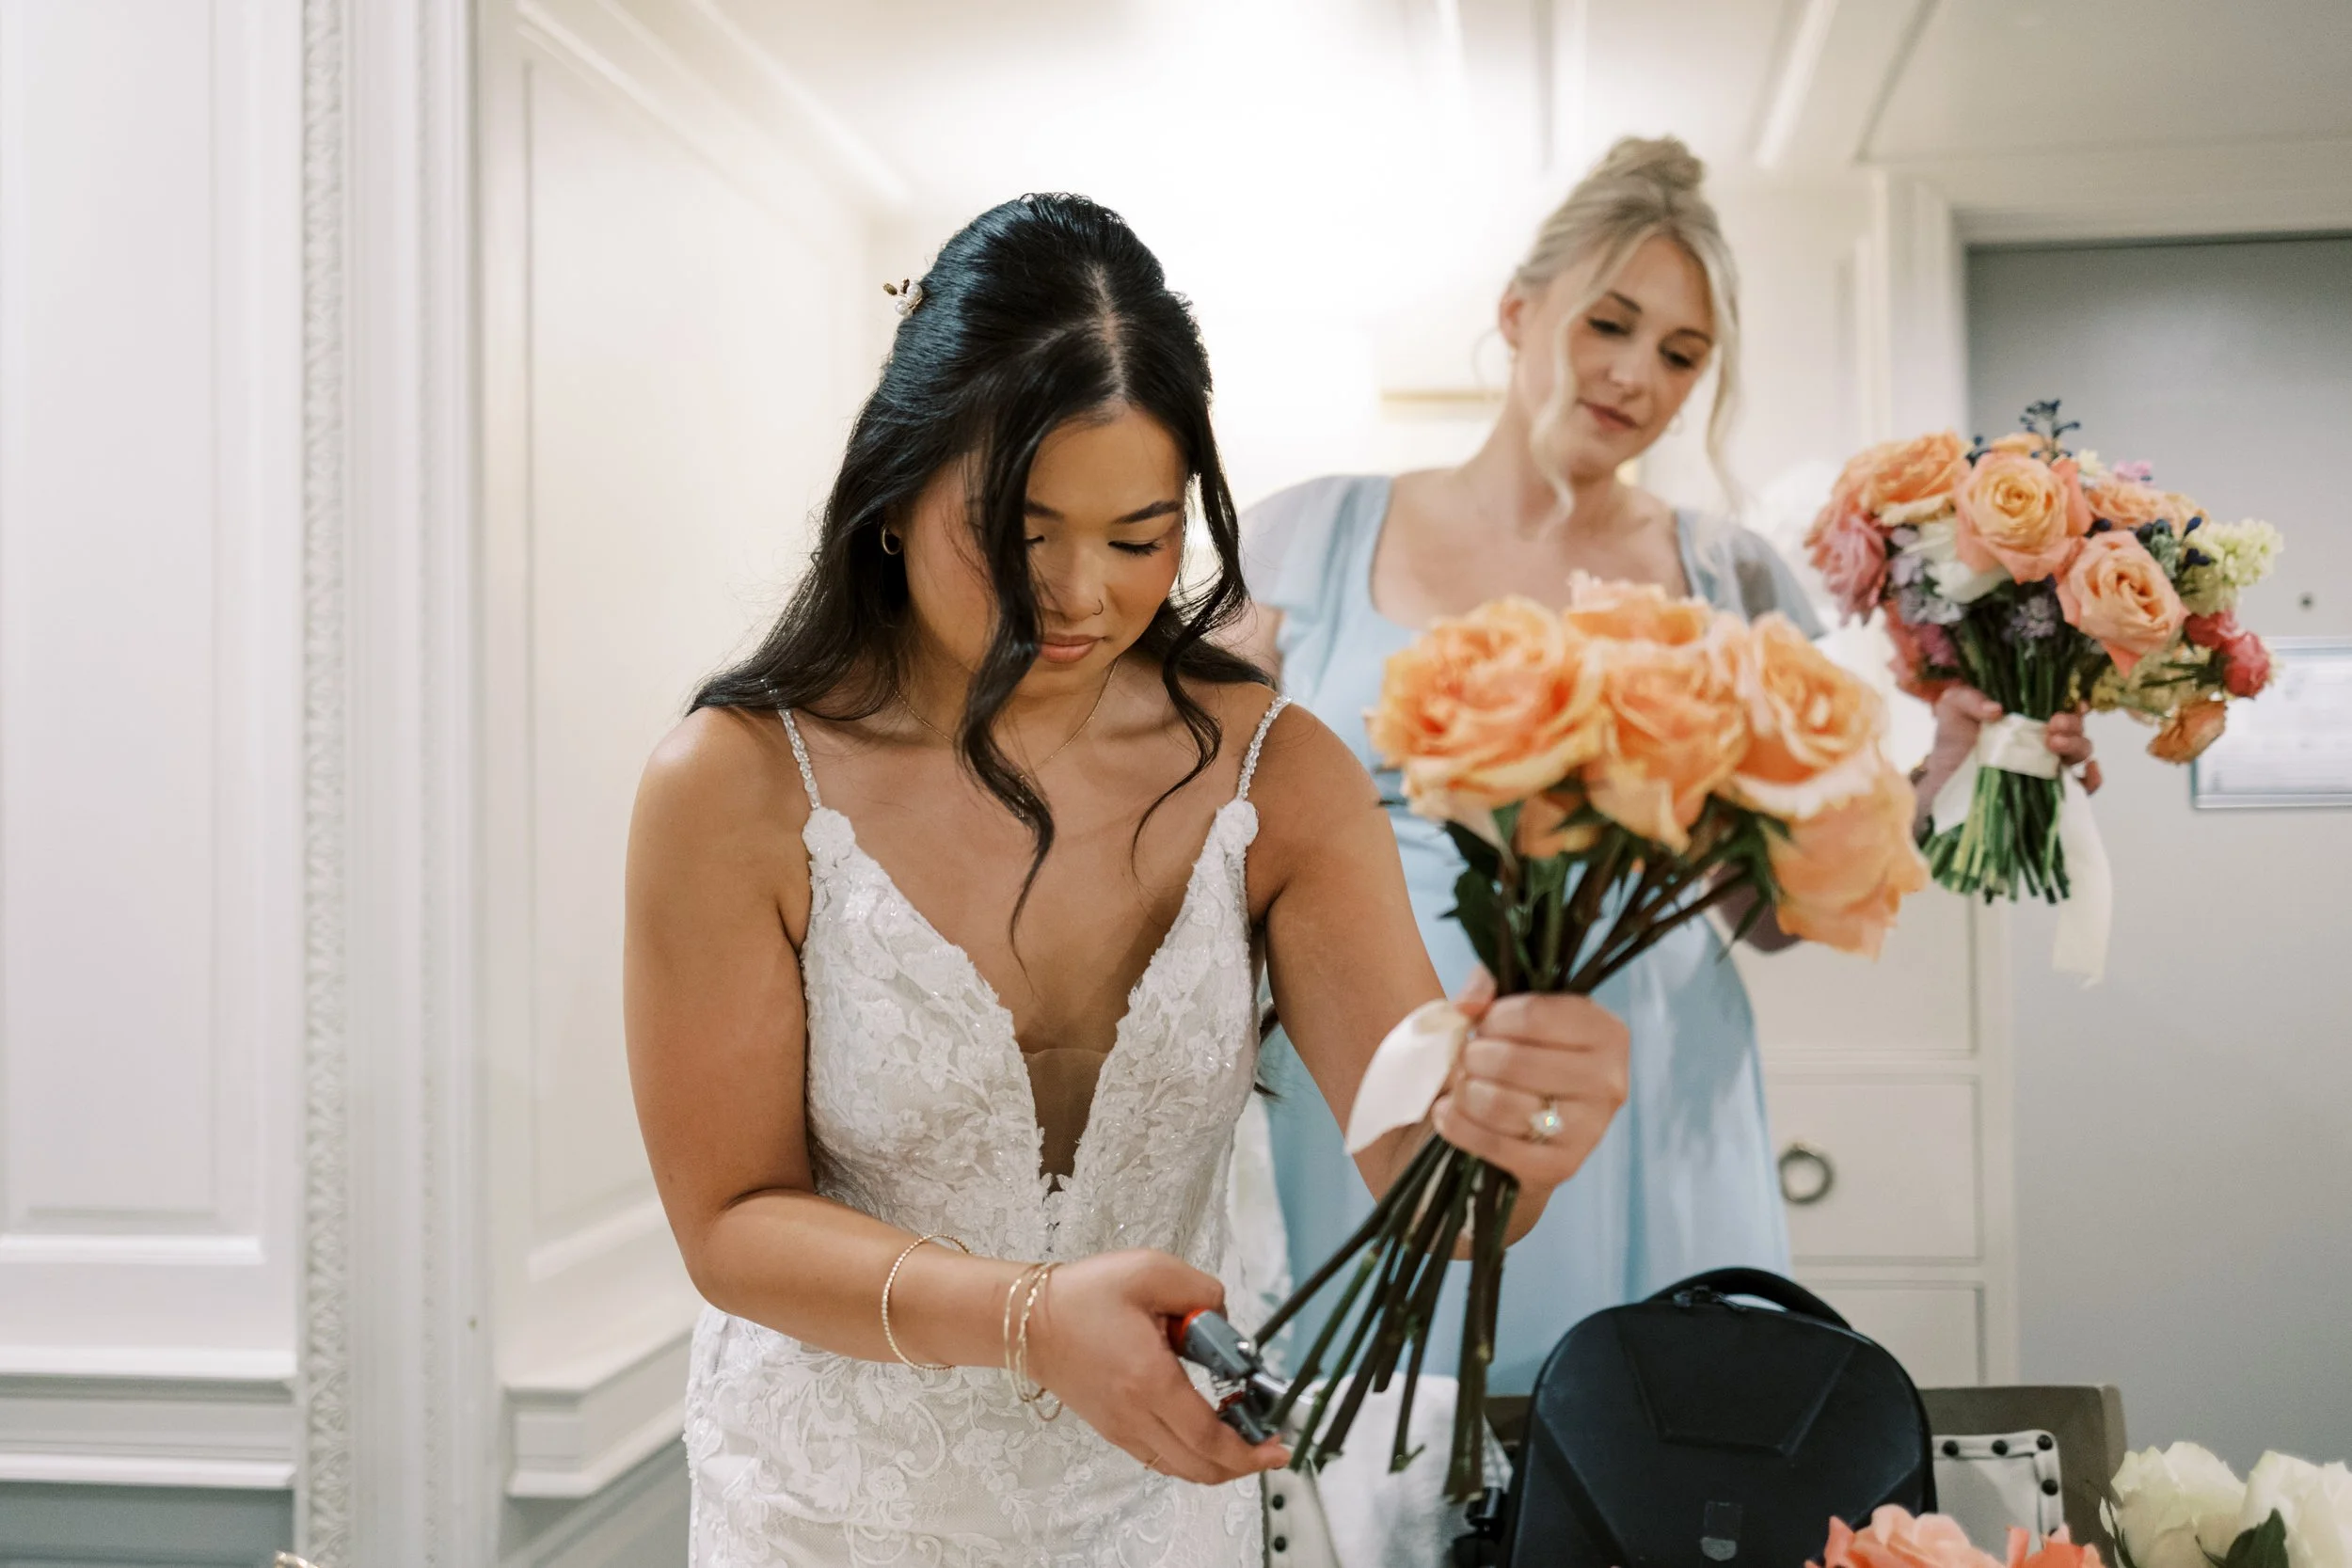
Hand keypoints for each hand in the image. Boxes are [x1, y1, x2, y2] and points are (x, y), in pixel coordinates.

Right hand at [1024, 1249, 1287, 1484]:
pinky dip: (1191, 1456)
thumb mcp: (1151, 1271)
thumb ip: (1202, 1291)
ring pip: (1181, 1468)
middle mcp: (1134, 1415)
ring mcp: (1121, 1428)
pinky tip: (1205, 1431)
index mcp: (1148, 1380)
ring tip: (1243, 1433)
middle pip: (1200, 1466)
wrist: (1027, 1320)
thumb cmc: (1085, 1293)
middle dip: (1244, 1463)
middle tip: (1270, 1443)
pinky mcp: (1112, 1428)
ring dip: (1219, 1462)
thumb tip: (1225, 1323)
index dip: (1250, 1450)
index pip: (1208, 1437)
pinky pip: (1161, 1458)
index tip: (1280, 1446)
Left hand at [1431, 968, 1628, 1196]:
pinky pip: (1496, 1146)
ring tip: (1462, 1085)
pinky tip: (1449, 1114)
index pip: (1534, 1014)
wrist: (1529, 1128)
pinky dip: (1460, 1127)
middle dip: (1474, 1057)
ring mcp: (1590, 1129)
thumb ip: (1487, 985)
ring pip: (1501, 1104)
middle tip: (1468, 1059)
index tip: (1483, 1025)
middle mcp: (1608, 1081)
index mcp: (1607, 1032)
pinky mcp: (1562, 1166)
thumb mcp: (1511, 1008)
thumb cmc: (1522, 1055)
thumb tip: (1468, 1004)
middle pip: (1513, 1061)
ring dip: (1465, 1093)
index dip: (1493, 1018)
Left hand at [1916, 686, 2101, 810]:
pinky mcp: (2049, 793)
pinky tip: (2086, 772)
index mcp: (2029, 717)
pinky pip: (2083, 788)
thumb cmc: (1951, 743)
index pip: (2062, 704)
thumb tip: (1997, 709)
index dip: (2073, 701)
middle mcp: (2044, 739)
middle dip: (2072, 724)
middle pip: (2076, 728)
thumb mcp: (1952, 709)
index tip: (2070, 702)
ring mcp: (2048, 766)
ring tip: (2054, 744)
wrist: (1942, 783)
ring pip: (2080, 753)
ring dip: (2077, 745)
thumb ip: (1968, 698)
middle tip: (2053, 725)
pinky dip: (2092, 780)